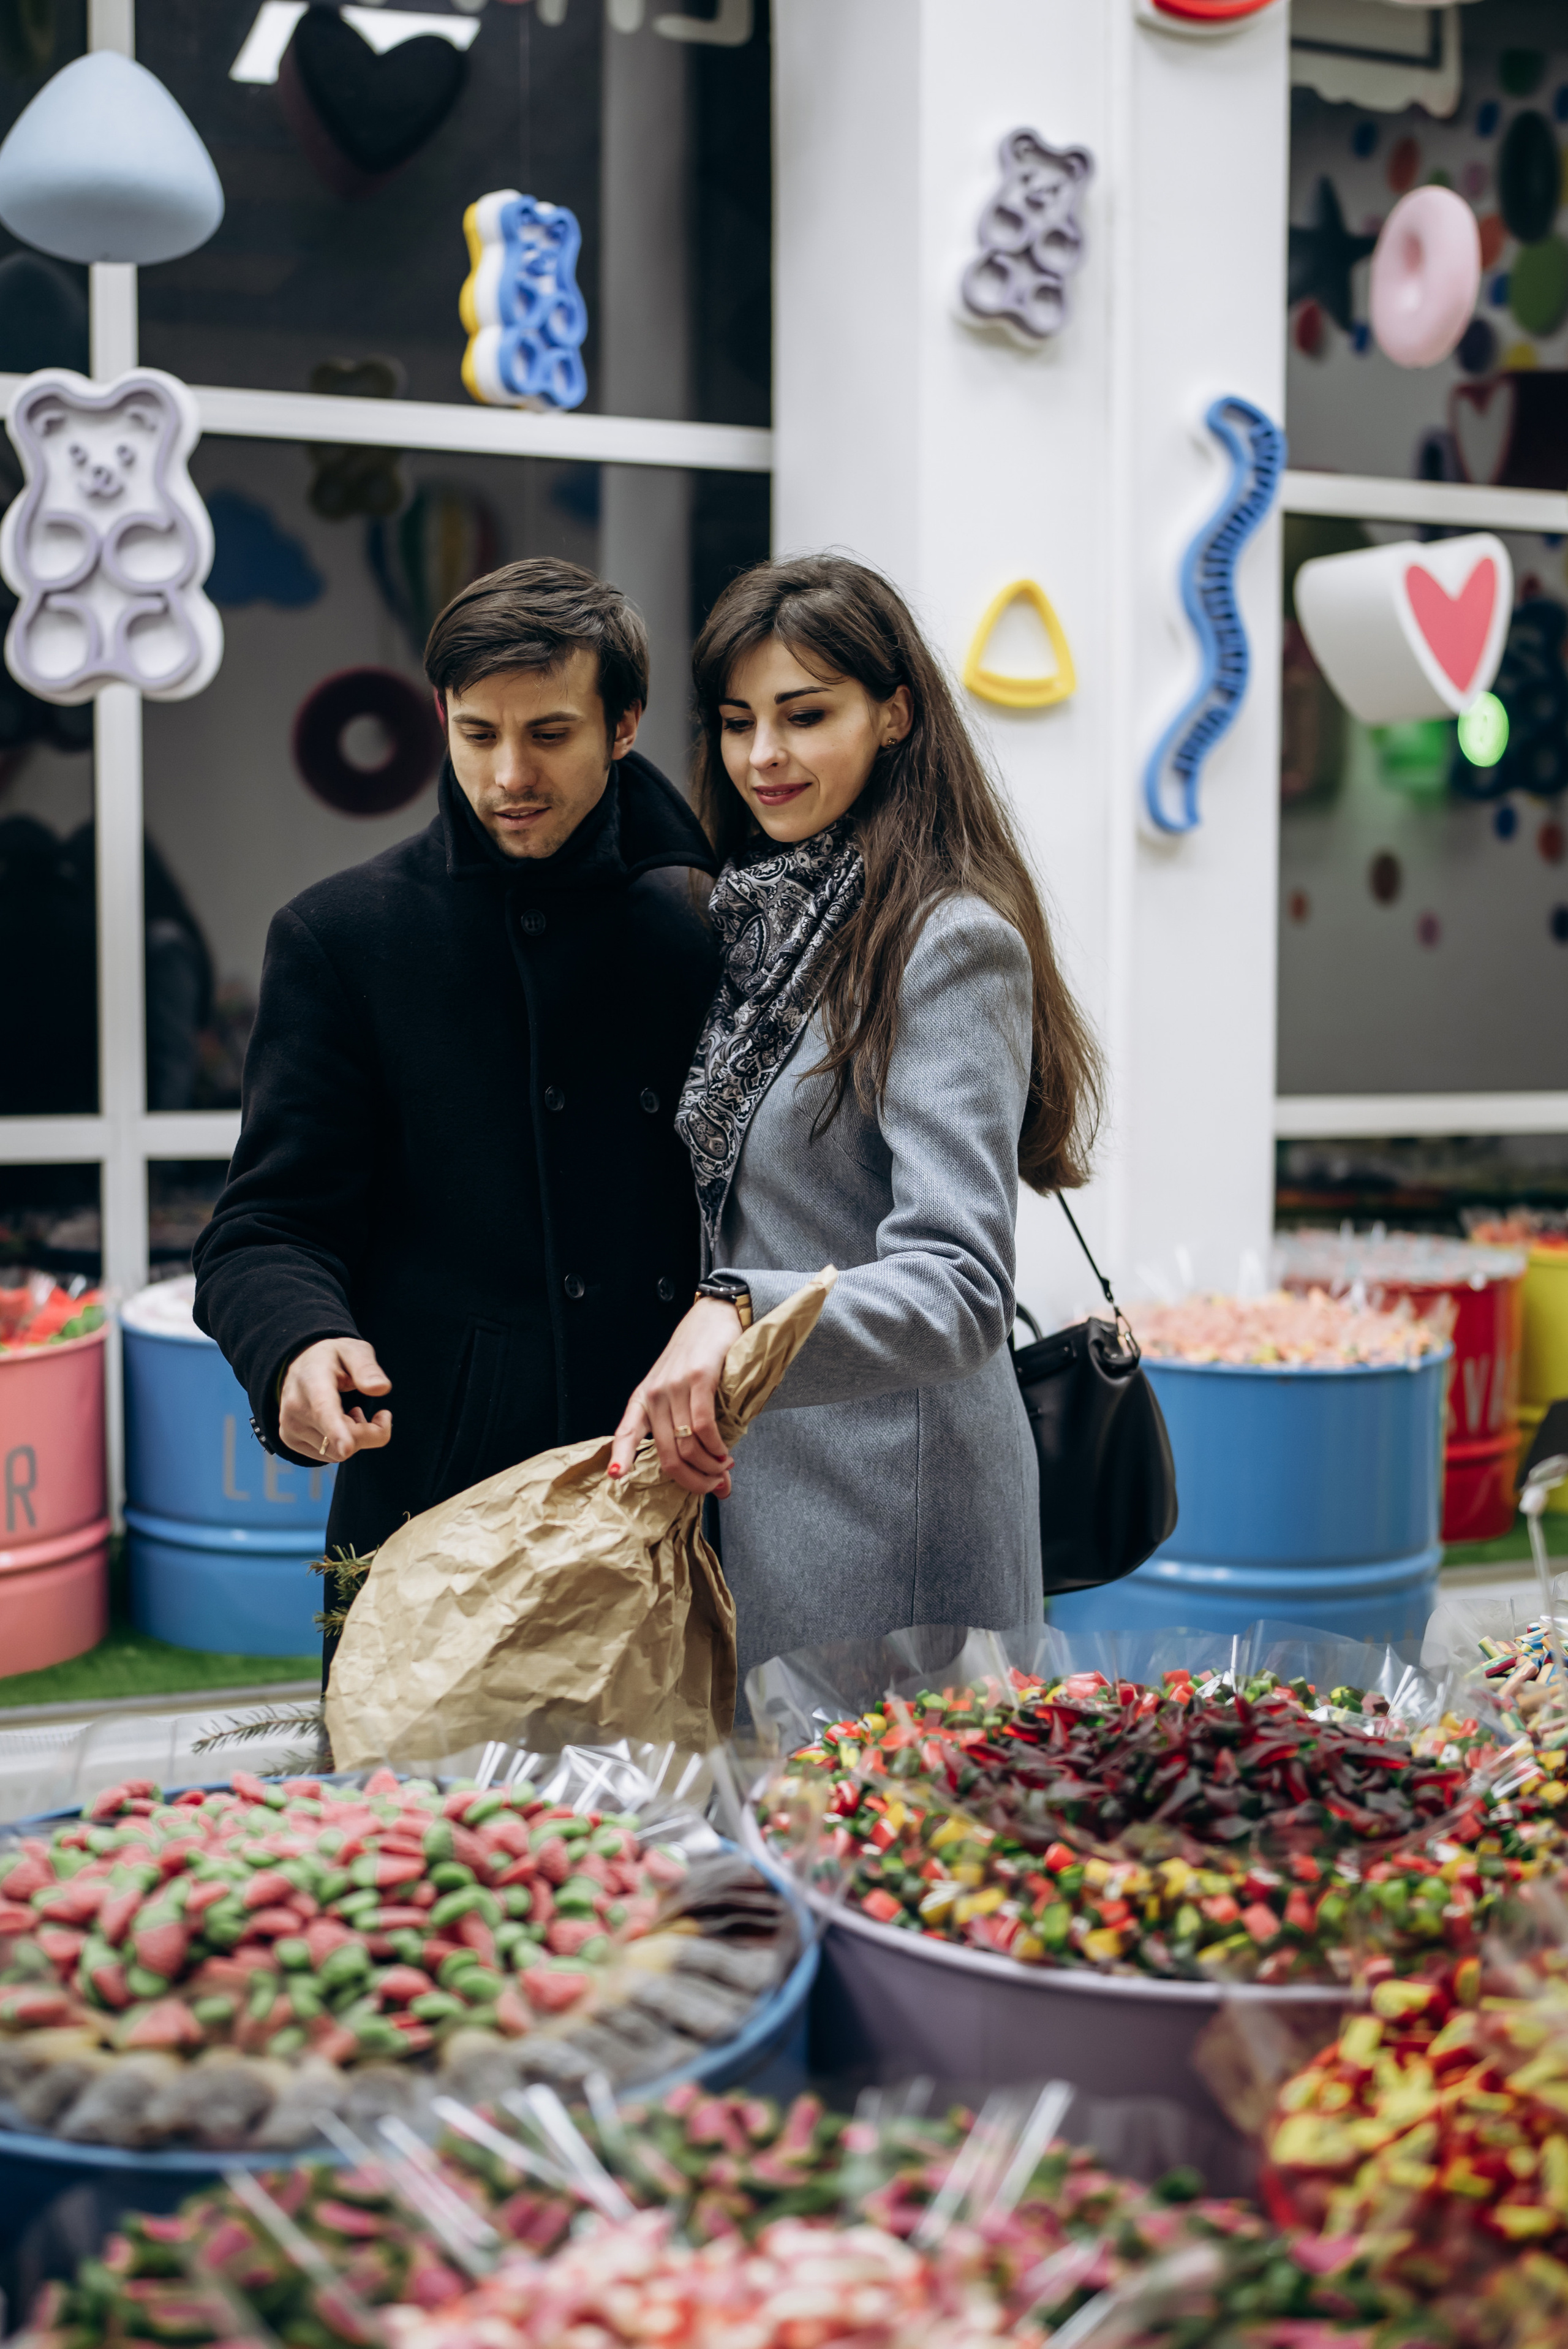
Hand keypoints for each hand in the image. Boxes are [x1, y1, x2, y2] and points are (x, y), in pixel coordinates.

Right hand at [279, 1337, 391, 1464]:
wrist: (301, 1365)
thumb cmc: (333, 1358)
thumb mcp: (354, 1351)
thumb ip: (367, 1368)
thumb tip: (381, 1388)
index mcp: (313, 1380)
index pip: (324, 1409)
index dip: (337, 1430)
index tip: (347, 1448)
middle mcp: (296, 1406)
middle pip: (344, 1438)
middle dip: (371, 1431)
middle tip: (380, 1414)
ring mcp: (290, 1426)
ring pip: (337, 1452)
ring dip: (356, 1437)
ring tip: (352, 1412)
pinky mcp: (290, 1440)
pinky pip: (328, 1455)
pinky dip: (341, 1444)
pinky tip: (340, 1423)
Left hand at [607, 1299, 741, 1495]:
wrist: (713, 1316)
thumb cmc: (697, 1357)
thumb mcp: (682, 1391)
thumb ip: (692, 1431)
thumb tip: (715, 1481)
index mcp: (644, 1398)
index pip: (626, 1431)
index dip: (620, 1456)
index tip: (617, 1477)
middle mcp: (655, 1394)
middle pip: (667, 1454)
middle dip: (693, 1480)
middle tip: (713, 1485)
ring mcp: (675, 1386)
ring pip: (686, 1445)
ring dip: (709, 1467)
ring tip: (723, 1469)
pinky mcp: (698, 1378)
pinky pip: (703, 1425)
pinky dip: (716, 1447)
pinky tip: (724, 1452)